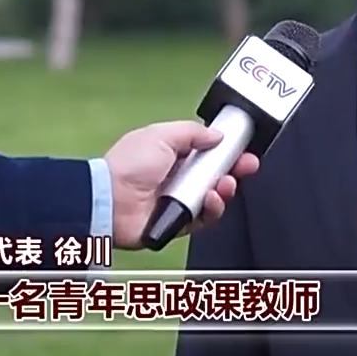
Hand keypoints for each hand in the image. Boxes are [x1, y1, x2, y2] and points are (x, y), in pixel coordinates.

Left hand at [104, 120, 259, 248]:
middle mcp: (176, 176)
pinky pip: (204, 217)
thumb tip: (217, 135)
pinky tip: (212, 199)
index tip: (242, 149)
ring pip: (214, 195)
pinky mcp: (178, 222)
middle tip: (246, 166)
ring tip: (225, 184)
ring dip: (225, 188)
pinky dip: (213, 208)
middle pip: (215, 173)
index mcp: (172, 153)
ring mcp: (178, 200)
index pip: (207, 151)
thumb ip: (193, 132)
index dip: (226, 150)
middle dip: (234, 169)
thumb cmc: (128, 165)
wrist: (110, 200)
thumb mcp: (162, 134)